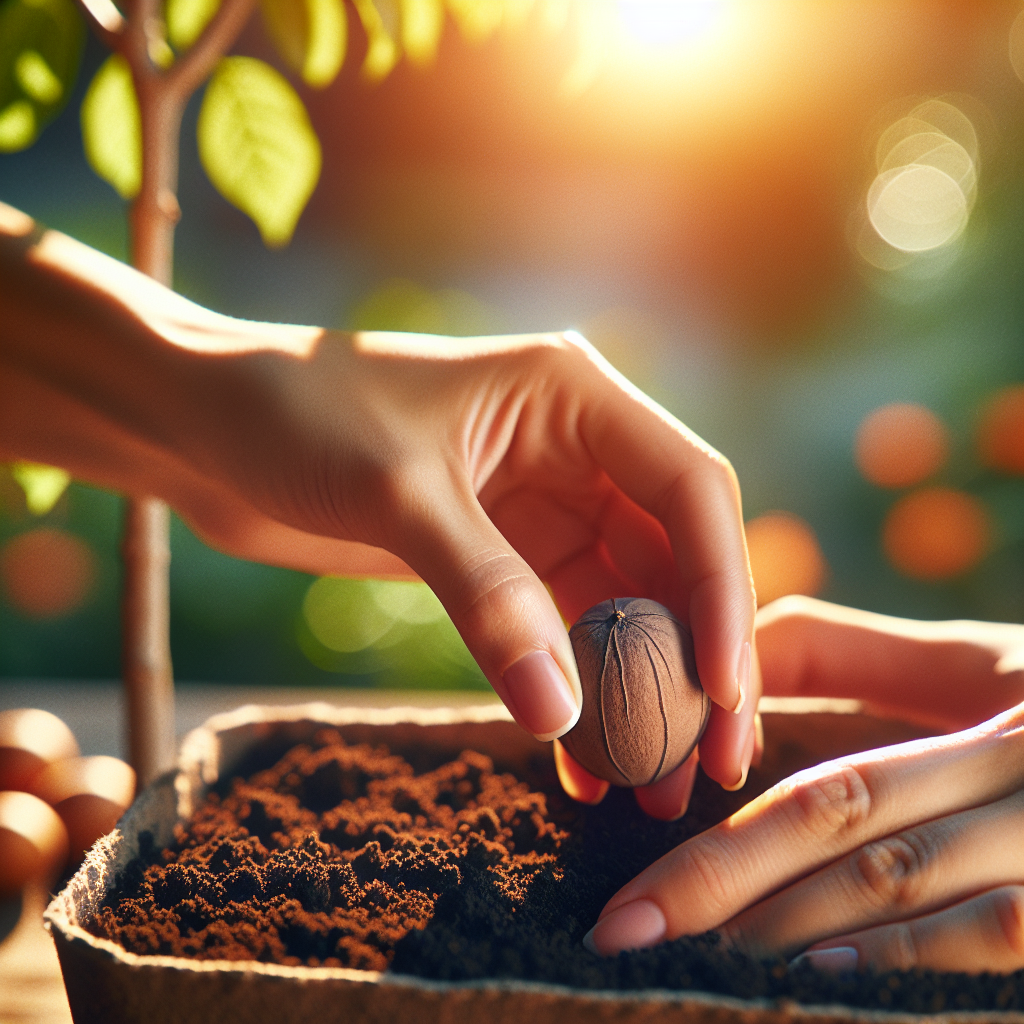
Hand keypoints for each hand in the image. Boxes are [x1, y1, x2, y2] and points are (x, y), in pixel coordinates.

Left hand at [1, 208, 756, 801]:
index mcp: (574, 397)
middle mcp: (575, 450)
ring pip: (623, 605)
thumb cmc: (295, 413)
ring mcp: (541, 508)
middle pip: (669, 561)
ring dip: (640, 691)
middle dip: (690, 661)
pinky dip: (576, 692)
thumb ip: (487, 597)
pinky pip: (562, 630)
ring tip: (654, 784)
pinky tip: (579, 760)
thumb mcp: (398, 495)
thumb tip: (566, 714)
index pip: (690, 490)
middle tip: (707, 764)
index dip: (720, 588)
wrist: (206, 427)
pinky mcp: (500, 558)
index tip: (725, 689)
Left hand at [584, 596, 1023, 973]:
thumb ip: (858, 660)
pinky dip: (902, 969)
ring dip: (797, 940)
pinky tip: (819, 984)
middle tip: (617, 937)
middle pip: (853, 833)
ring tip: (691, 969)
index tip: (633, 880)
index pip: (833, 775)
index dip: (725, 830)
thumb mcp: (985, 671)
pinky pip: (993, 947)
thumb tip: (738, 666)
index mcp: (997, 714)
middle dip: (722, 891)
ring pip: (915, 896)